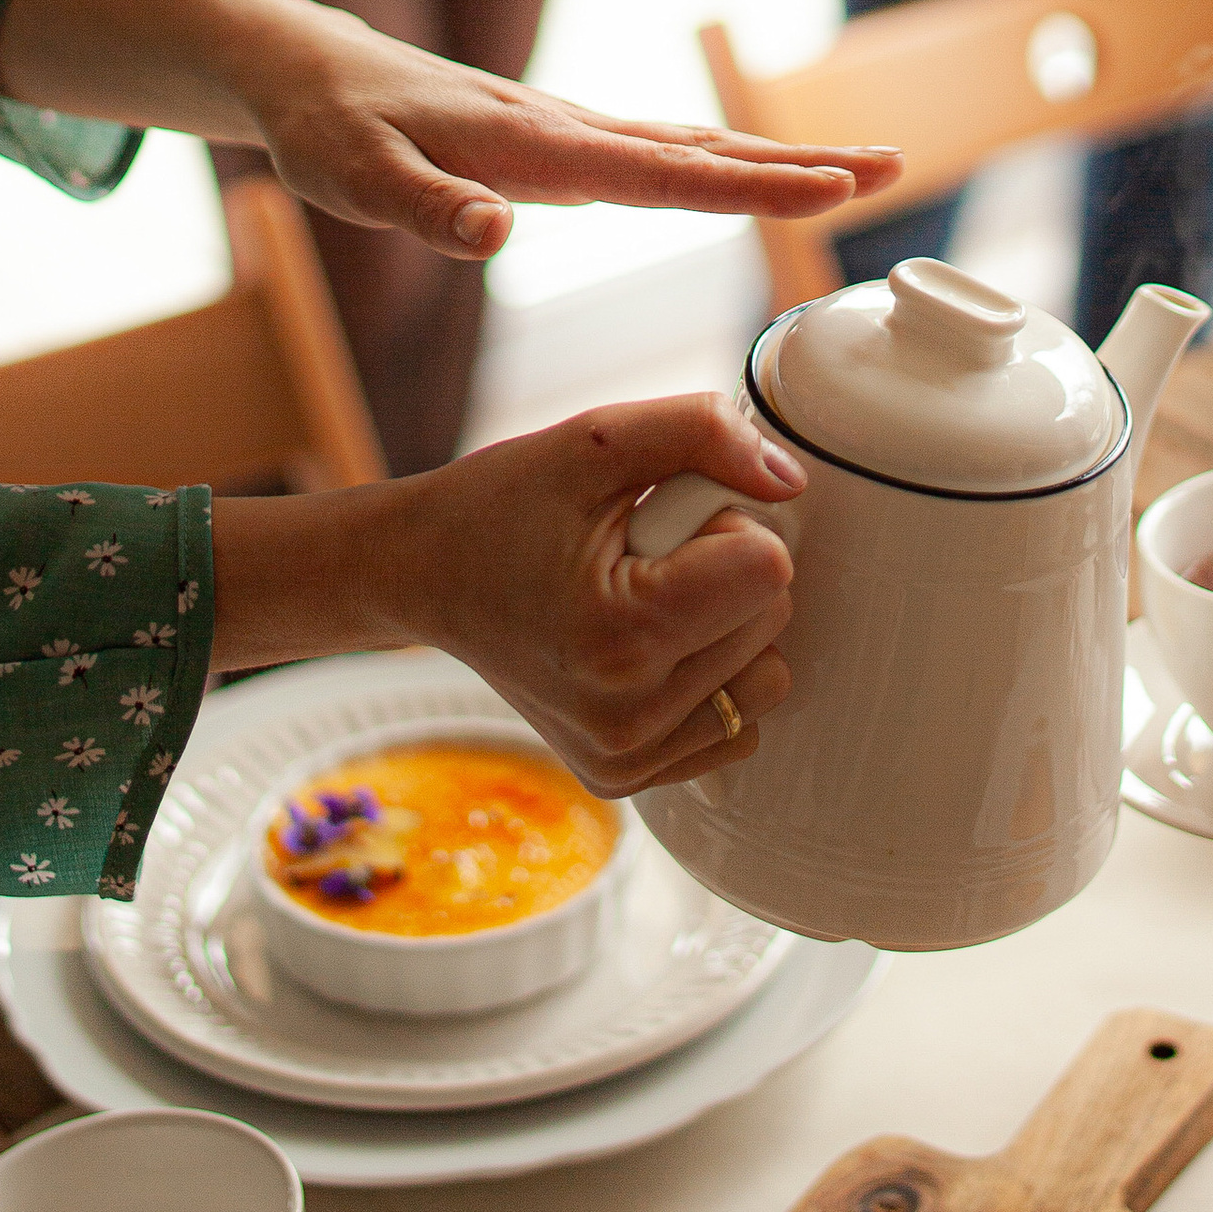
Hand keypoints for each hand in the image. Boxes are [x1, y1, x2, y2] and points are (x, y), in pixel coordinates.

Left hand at [246, 5, 896, 255]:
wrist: (307, 74)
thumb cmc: (330, 131)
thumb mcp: (357, 181)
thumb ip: (427, 210)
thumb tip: (497, 235)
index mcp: (537, 147)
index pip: (665, 172)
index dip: (753, 184)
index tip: (834, 188)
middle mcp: (569, 131)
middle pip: (704, 150)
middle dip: (799, 163)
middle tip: (893, 167)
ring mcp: (568, 132)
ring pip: (689, 146)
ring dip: (772, 160)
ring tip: (853, 172)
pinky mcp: (556, 142)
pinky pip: (657, 154)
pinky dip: (718, 163)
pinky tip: (743, 174)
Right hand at [386, 394, 806, 789]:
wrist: (421, 575)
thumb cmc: (504, 502)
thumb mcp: (595, 440)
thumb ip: (702, 434)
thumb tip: (791, 480)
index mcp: (620, 634)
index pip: (769, 570)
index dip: (723, 522)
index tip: (659, 520)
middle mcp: (624, 717)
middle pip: (773, 622)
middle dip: (724, 571)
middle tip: (642, 555)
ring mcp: (622, 757)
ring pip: (766, 680)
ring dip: (724, 629)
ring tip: (643, 599)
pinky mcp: (622, 778)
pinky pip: (737, 727)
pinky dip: (709, 679)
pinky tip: (644, 646)